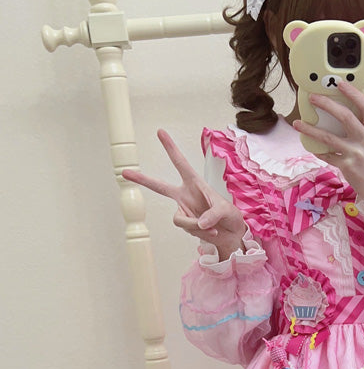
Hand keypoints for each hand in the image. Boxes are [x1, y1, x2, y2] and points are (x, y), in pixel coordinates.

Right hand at [122, 130, 245, 260]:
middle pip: (159, 186)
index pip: (180, 163)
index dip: (171, 148)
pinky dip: (201, 233)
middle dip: (142, 179)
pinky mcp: (186, 225)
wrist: (233, 235)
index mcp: (195, 183)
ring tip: (213, 227)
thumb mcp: (226, 211)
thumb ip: (213, 215)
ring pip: (180, 219)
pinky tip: (212, 232)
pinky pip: (187, 229)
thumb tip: (200, 223)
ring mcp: (184, 210)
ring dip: (196, 225)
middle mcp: (185, 195)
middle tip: (125, 172)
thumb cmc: (230, 216)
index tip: (160, 132)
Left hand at [293, 81, 363, 216]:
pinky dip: (318, 150)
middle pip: (345, 116)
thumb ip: (363, 127)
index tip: (339, 83)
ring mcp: (356, 153)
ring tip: (298, 123)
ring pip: (329, 137)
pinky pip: (327, 155)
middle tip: (312, 98)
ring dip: (311, 129)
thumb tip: (344, 111)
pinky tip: (310, 146)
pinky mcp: (347, 166)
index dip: (352, 93)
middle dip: (326, 104)